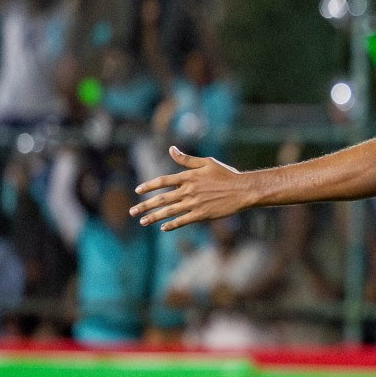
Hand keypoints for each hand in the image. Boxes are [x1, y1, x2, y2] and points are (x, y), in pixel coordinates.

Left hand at [130, 147, 253, 230]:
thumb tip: (171, 149)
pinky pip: (183, 220)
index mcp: (188, 177)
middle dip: (145, 206)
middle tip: (132, 212)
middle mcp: (188, 190)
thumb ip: (186, 159)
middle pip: (161, 199)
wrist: (243, 190)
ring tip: (142, 222)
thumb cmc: (227, 174)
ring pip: (169, 211)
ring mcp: (194, 203)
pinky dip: (172, 225)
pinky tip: (163, 228)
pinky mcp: (202, 214)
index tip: (138, 191)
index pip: (162, 181)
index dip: (149, 186)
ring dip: (154, 217)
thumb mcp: (206, 162)